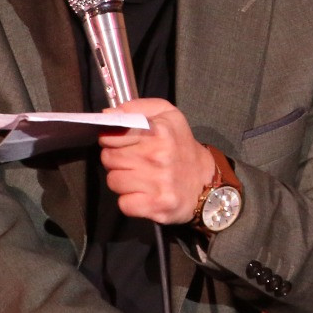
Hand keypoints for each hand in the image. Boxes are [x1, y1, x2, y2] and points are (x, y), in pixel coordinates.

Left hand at [98, 98, 214, 223]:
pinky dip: (129, 201)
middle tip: (132, 161)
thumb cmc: (180, 146)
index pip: (112, 134)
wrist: (205, 182)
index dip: (110, 139)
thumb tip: (108, 114)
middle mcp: (157, 156)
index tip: (118, 142)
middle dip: (115, 160)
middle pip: (109, 158)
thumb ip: (136, 107)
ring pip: (113, 181)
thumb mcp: (167, 114)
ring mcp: (157, 182)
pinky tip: (142, 194)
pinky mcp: (157, 205)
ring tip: (138, 177)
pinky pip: (123, 204)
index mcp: (158, 131)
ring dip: (121, 180)